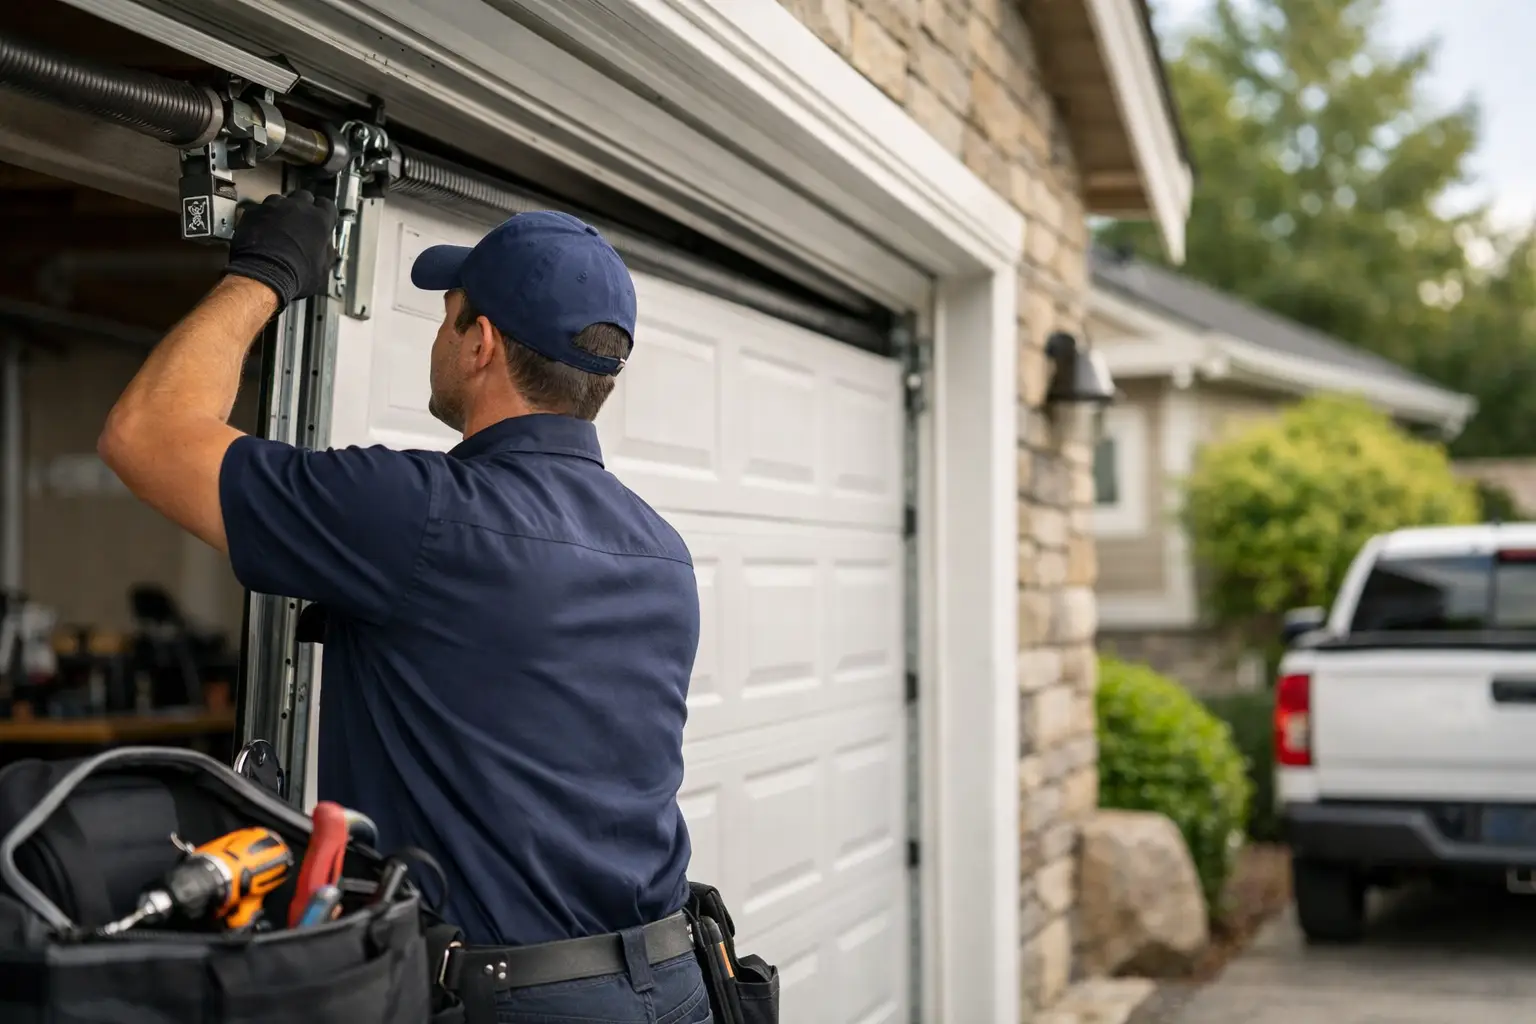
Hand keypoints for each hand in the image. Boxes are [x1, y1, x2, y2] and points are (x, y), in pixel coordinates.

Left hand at [224, 190, 338, 307]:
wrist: (263, 274)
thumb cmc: (296, 273)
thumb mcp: (322, 269)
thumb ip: (327, 253)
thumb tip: (328, 249)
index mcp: (319, 219)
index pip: (327, 205)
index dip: (324, 213)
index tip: (322, 220)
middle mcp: (298, 207)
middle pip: (304, 197)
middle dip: (303, 207)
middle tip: (300, 222)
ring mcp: (274, 206)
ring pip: (281, 200)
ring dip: (282, 210)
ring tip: (279, 225)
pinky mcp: (253, 211)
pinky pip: (260, 209)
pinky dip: (262, 217)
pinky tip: (262, 229)